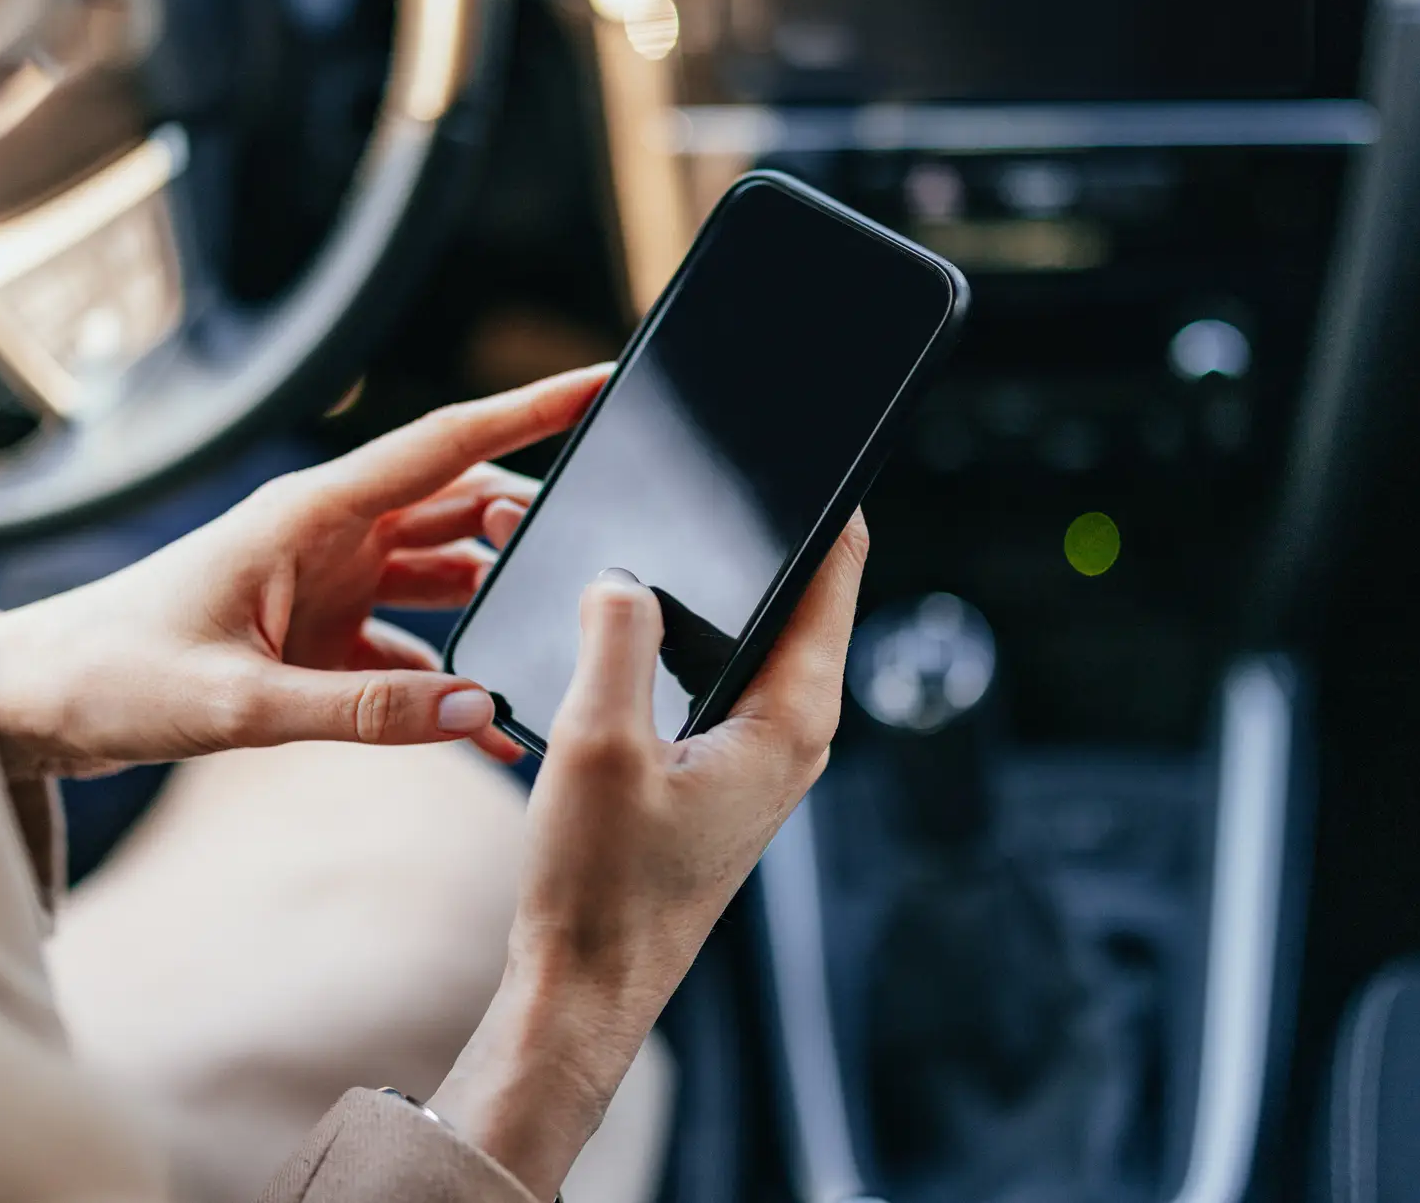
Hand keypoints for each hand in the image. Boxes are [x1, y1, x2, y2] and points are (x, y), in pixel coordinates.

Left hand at [0, 366, 610, 774]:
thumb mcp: (241, 704)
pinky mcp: (316, 632)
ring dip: (497, 600)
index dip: (529, 411)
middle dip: (530, 525)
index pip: (443, 445)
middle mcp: (328, 533)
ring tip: (555, 635)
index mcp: (309, 512)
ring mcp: (326, 581)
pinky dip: (450, 677)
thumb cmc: (114, 676)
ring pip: (444, 572)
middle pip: (460, 508)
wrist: (33, 703)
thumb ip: (365, 710)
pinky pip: (410, 646)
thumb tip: (480, 710)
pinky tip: (490, 720)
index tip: (601, 386)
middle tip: (593, 559)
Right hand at [429, 514, 869, 1198]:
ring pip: (746, 632)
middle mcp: (792, 730)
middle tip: (706, 465)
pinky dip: (675, 636)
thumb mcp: (596, 741)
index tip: (805, 434)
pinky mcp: (719, 768)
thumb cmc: (600, 886)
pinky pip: (711, 671)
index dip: (824, 495)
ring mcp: (758, 751)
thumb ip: (613, 638)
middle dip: (751, 530)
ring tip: (651, 531)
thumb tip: (621, 575)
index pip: (835, 570)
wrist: (584, 985)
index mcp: (792, 716)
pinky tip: (618, 617)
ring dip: (702, 585)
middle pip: (794, 593)